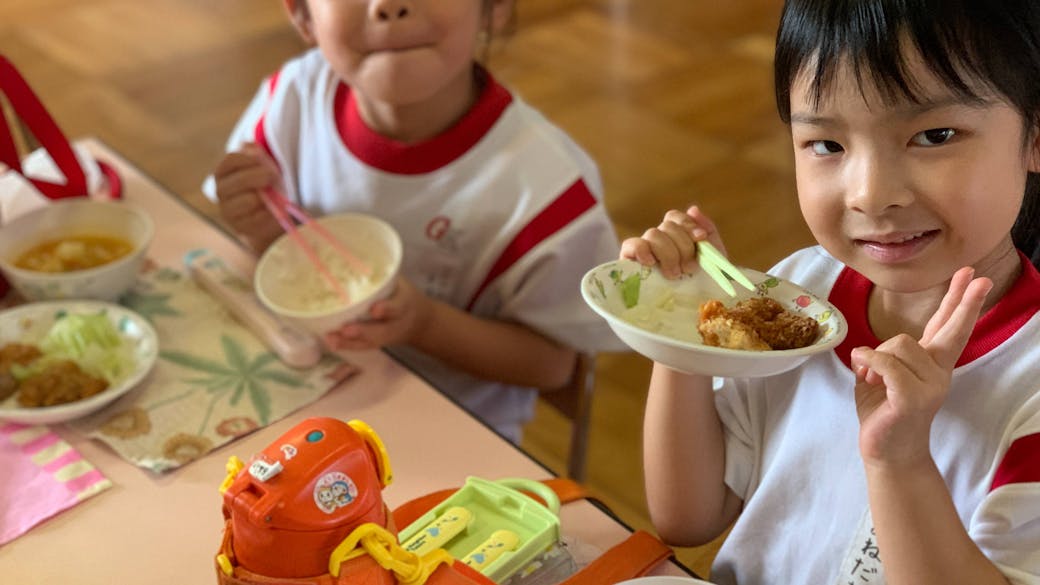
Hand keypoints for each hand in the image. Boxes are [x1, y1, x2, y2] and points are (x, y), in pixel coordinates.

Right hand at [213, 143, 283, 252]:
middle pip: (239, 180)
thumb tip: (253, 148)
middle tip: (274, 176)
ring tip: (273, 195)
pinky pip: (257, 218)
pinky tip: (272, 210)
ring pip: (248, 199)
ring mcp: (228, 211)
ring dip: (265, 196)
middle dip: (260, 177)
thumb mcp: (263, 166)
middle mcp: (221, 191)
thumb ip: (256, 154)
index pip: (231, 160)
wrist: (270, 216)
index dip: (249, 158)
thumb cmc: (266, 186)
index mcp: (223, 172)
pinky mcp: (240, 227)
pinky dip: (269, 213)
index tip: (263, 159)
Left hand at [324, 277, 434, 350]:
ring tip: (331, 339)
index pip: (398, 307)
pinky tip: (332, 342)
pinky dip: (347, 346)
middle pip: (382, 331)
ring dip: (349, 342)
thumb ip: (382, 273)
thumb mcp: (401, 281)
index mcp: (405, 303)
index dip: (387, 309)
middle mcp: (397, 323)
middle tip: (346, 329)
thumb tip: (353, 254)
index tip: (375, 310)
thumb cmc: (404, 295)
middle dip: (363, 331)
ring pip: (369, 342)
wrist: (421, 321)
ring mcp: (387, 336)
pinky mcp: (378, 343)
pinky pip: (363, 347)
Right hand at [619, 205, 728, 278]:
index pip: (675, 217)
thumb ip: (707, 230)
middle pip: (666, 226)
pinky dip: (642, 250)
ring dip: (668, 253)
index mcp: (675, 235)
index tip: (701, 239)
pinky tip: (651, 263)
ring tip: (675, 274)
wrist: (697, 306)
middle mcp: (658, 240)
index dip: (688, 225)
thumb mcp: (713, 256)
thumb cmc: (704, 283)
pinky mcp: (628, 262)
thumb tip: (693, 209)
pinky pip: (630, 245)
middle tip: (690, 269)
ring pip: (653, 234)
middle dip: (682, 247)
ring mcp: (643, 250)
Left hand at [851, 267, 992, 467]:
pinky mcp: (912, 398)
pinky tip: (864, 372)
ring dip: (875, 357)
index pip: (946, 327)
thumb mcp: (880, 376)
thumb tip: (869, 349)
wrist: (886, 451)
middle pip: (951, 329)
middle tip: (978, 275)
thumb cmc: (882, 412)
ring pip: (898, 344)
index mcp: (930, 365)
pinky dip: (869, 363)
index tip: (974, 277)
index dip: (959, 302)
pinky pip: (886, 364)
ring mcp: (929, 385)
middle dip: (964, 300)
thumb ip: (884, 357)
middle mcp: (937, 372)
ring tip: (873, 379)